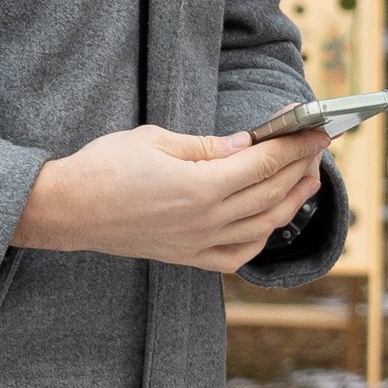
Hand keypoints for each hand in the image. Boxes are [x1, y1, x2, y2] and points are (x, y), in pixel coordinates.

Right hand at [13, 124, 328, 271]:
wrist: (69, 211)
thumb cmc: (105, 167)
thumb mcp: (157, 140)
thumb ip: (208, 146)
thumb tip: (248, 145)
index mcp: (201, 186)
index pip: (265, 163)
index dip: (296, 145)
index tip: (319, 130)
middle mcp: (207, 221)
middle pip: (271, 193)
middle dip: (300, 166)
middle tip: (318, 146)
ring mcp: (200, 244)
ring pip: (264, 226)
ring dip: (293, 201)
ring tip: (309, 178)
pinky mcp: (189, 258)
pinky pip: (239, 254)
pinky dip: (263, 237)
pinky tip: (273, 221)